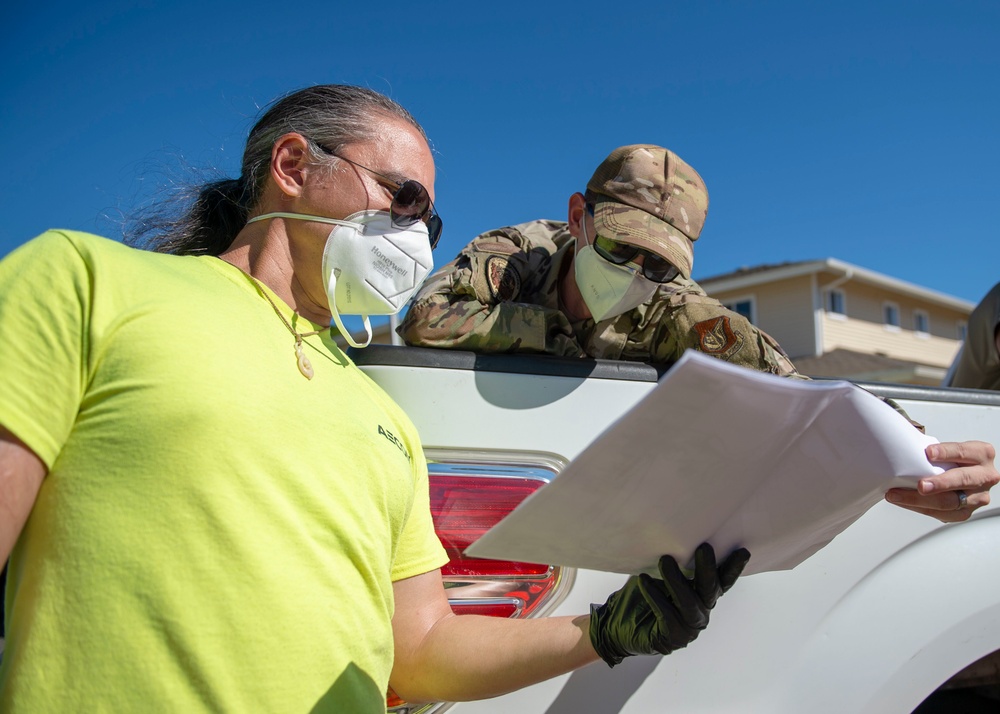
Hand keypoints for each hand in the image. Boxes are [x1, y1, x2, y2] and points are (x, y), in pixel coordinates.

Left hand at [588, 543, 750, 666]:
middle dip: (708, 568)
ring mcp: (690, 627)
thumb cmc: (641, 593)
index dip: (733, 568)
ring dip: (677, 580)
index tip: (743, 550)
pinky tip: (644, 580)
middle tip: (704, 547)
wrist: (618, 624)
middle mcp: (701, 611)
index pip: (722, 581)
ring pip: (690, 602)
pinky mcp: (674, 638)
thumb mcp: (657, 572)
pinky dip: (655, 596)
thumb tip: (672, 529)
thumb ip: (672, 558)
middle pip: (710, 590)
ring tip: (665, 561)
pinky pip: (667, 615)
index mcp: (701, 595)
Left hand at [885, 441, 997, 522]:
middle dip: (940, 483)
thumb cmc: (951, 460)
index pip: (964, 452)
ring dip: (922, 500)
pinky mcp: (966, 512)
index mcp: (982, 454)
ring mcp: (978, 496)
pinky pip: (943, 514)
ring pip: (951, 502)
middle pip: (963, 480)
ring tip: (901, 495)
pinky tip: (905, 502)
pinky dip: (921, 508)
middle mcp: (985, 476)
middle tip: (921, 485)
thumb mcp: (948, 450)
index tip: (928, 452)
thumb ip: (934, 451)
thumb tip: (903, 449)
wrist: (961, 475)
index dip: (946, 452)